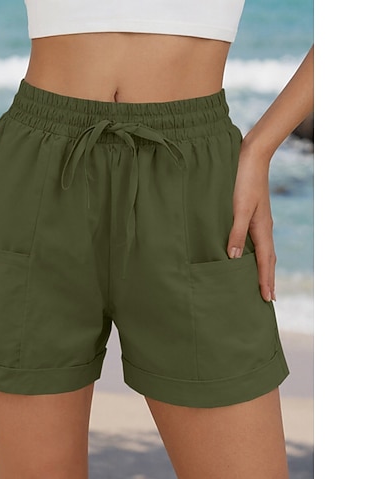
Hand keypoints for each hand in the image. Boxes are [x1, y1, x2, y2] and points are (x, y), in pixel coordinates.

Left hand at [227, 144, 275, 301]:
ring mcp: (259, 221)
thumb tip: (232, 257)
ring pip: (264, 250)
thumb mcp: (238, 208)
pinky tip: (250, 255)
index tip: (268, 298)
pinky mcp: (253, 214)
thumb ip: (236, 232)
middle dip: (268, 278)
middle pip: (268, 259)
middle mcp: (263, 227)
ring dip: (264, 268)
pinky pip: (257, 241)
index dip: (265, 280)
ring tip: (263, 282)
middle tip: (269, 297)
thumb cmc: (243, 181)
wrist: (250, 156)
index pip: (265, 261)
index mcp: (262, 228)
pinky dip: (257, 254)